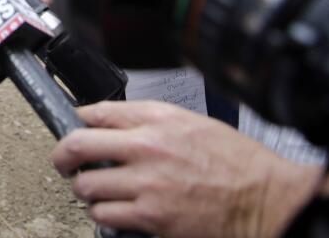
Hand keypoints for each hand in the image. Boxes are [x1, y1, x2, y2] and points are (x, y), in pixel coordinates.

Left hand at [51, 100, 322, 237]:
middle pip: (77, 145)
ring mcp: (147, 185)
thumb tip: (109, 119)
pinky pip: (104, 214)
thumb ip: (149, 119)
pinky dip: (102, 213)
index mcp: (157, 121)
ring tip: (97, 190)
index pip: (96, 111)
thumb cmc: (237, 164)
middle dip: (62, 156)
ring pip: (86, 185)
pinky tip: (114, 210)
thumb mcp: (192, 122)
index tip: (72, 127)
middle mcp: (147, 149)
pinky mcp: (152, 217)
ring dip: (86, 189)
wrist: (267, 199)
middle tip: (63, 162)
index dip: (77, 120)